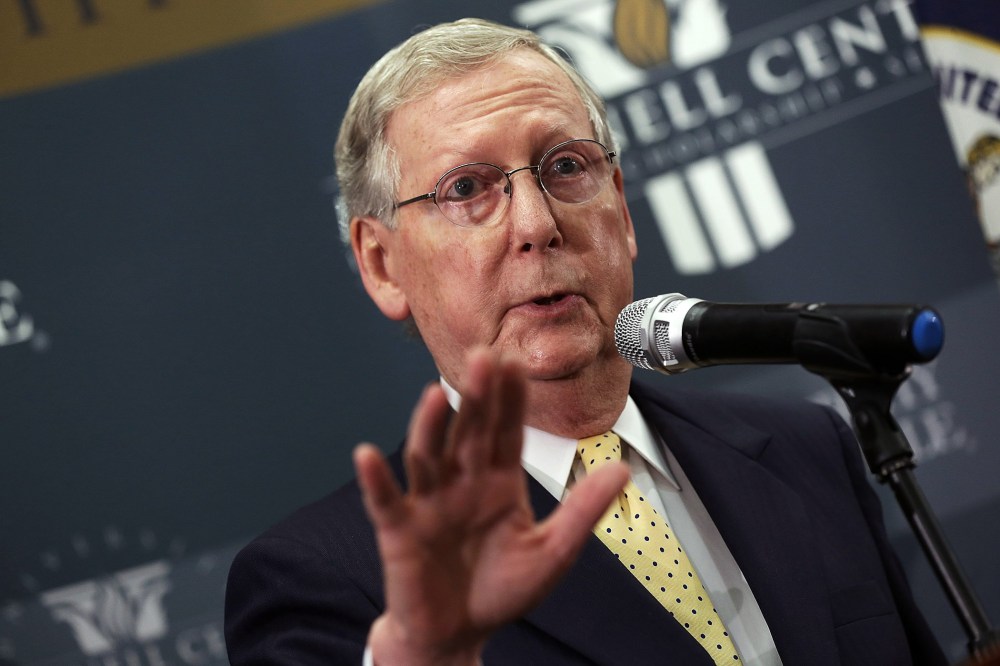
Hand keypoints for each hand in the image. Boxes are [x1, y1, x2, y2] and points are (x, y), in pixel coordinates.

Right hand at [354, 348, 628, 665]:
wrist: (457, 636)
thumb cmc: (500, 592)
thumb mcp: (551, 553)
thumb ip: (581, 512)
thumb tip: (622, 472)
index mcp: (498, 483)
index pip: (506, 432)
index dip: (511, 400)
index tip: (518, 362)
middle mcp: (462, 483)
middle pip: (468, 433)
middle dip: (476, 397)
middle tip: (483, 356)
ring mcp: (428, 503)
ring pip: (427, 456)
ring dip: (429, 426)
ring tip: (437, 395)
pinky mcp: (399, 530)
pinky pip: (385, 500)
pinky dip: (376, 479)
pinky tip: (368, 455)